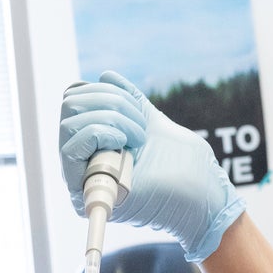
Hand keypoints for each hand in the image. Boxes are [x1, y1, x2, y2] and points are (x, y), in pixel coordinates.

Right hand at [58, 71, 244, 261]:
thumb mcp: (154, 122)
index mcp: (98, 138)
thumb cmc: (186, 165)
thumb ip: (130, 101)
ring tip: (138, 139)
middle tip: (141, 128)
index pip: (75, 97)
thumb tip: (106, 76)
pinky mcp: (85, 192)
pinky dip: (99, 135)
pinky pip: (70, 150)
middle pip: (70, 105)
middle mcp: (84, 156)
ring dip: (111, 120)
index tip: (137, 109)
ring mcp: (82, 175)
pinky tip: (125, 148)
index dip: (103, 91)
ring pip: (69, 124)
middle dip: (111, 103)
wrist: (203, 196)